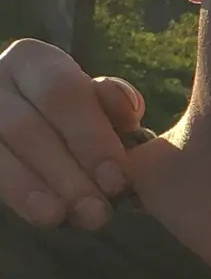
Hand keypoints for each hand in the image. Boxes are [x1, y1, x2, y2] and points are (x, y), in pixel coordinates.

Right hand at [0, 39, 145, 228]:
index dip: (92, 139)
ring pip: (1, 150)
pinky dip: (17, 194)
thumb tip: (129, 106)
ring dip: (36, 188)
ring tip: (66, 217)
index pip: (63, 93)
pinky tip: (43, 215)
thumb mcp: (100, 111)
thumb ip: (115, 108)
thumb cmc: (78, 124)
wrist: (39, 138)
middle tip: (98, 212)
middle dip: (67, 173)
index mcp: (35, 61)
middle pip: (26, 127)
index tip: (118, 181)